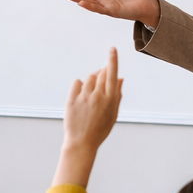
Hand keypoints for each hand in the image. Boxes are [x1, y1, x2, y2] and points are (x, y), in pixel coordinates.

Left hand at [54, 48, 122, 187]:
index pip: (112, 74)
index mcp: (110, 100)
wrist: (81, 143)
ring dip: (92, 81)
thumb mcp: (113, 114)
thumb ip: (117, 95)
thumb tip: (120, 78)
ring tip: (91, 94)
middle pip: (100, 74)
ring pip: (89, 78)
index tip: (112, 49)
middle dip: (102, 72)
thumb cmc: (100, 130)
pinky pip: (76, 83)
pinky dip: (80, 85)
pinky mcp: (71, 100)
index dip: (112, 60)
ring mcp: (83, 97)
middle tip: (102, 78)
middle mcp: (97, 96)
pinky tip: (82, 95)